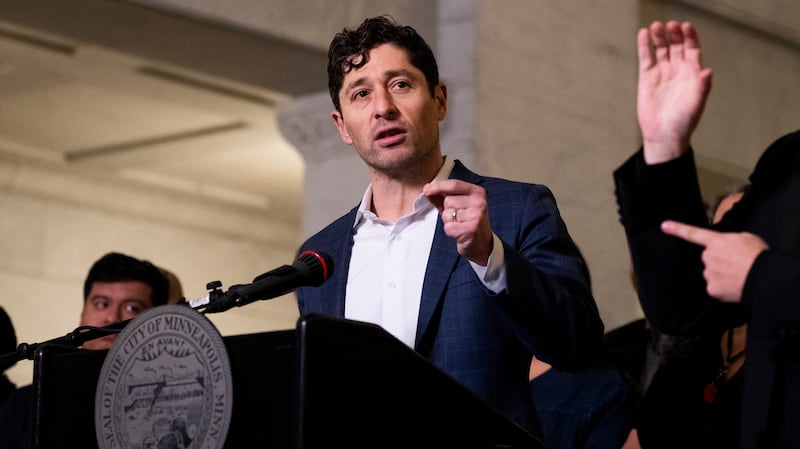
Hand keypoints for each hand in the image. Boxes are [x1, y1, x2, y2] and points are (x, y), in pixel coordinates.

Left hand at [423, 179, 492, 265]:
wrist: (482, 244)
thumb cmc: (468, 222)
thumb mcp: (458, 205)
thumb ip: (442, 196)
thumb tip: (427, 189)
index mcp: (477, 192)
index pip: (454, 184)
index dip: (438, 186)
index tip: (427, 189)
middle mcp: (479, 202)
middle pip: (448, 200)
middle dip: (447, 210)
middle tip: (458, 217)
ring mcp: (476, 216)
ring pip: (447, 214)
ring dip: (449, 221)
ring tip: (459, 224)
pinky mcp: (471, 229)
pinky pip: (448, 227)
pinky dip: (450, 231)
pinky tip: (459, 232)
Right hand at [637, 21, 712, 163]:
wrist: (664, 135)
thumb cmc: (683, 122)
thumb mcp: (696, 104)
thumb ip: (703, 86)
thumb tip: (708, 71)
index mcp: (692, 74)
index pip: (692, 49)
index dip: (690, 37)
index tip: (686, 26)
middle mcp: (678, 70)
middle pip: (677, 45)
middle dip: (674, 34)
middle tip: (670, 25)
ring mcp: (662, 73)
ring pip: (661, 49)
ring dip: (659, 36)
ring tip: (655, 26)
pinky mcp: (647, 78)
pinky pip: (646, 58)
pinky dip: (644, 46)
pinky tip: (643, 34)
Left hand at [661, 220, 767, 301]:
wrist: (763, 276)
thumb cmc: (758, 256)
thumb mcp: (747, 238)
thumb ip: (731, 241)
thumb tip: (729, 248)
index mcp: (717, 242)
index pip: (694, 234)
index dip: (678, 229)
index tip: (664, 226)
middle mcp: (708, 256)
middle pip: (709, 259)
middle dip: (719, 262)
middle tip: (736, 266)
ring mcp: (709, 273)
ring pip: (712, 275)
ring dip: (722, 276)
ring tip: (739, 276)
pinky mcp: (712, 289)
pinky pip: (716, 289)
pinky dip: (724, 289)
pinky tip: (735, 287)